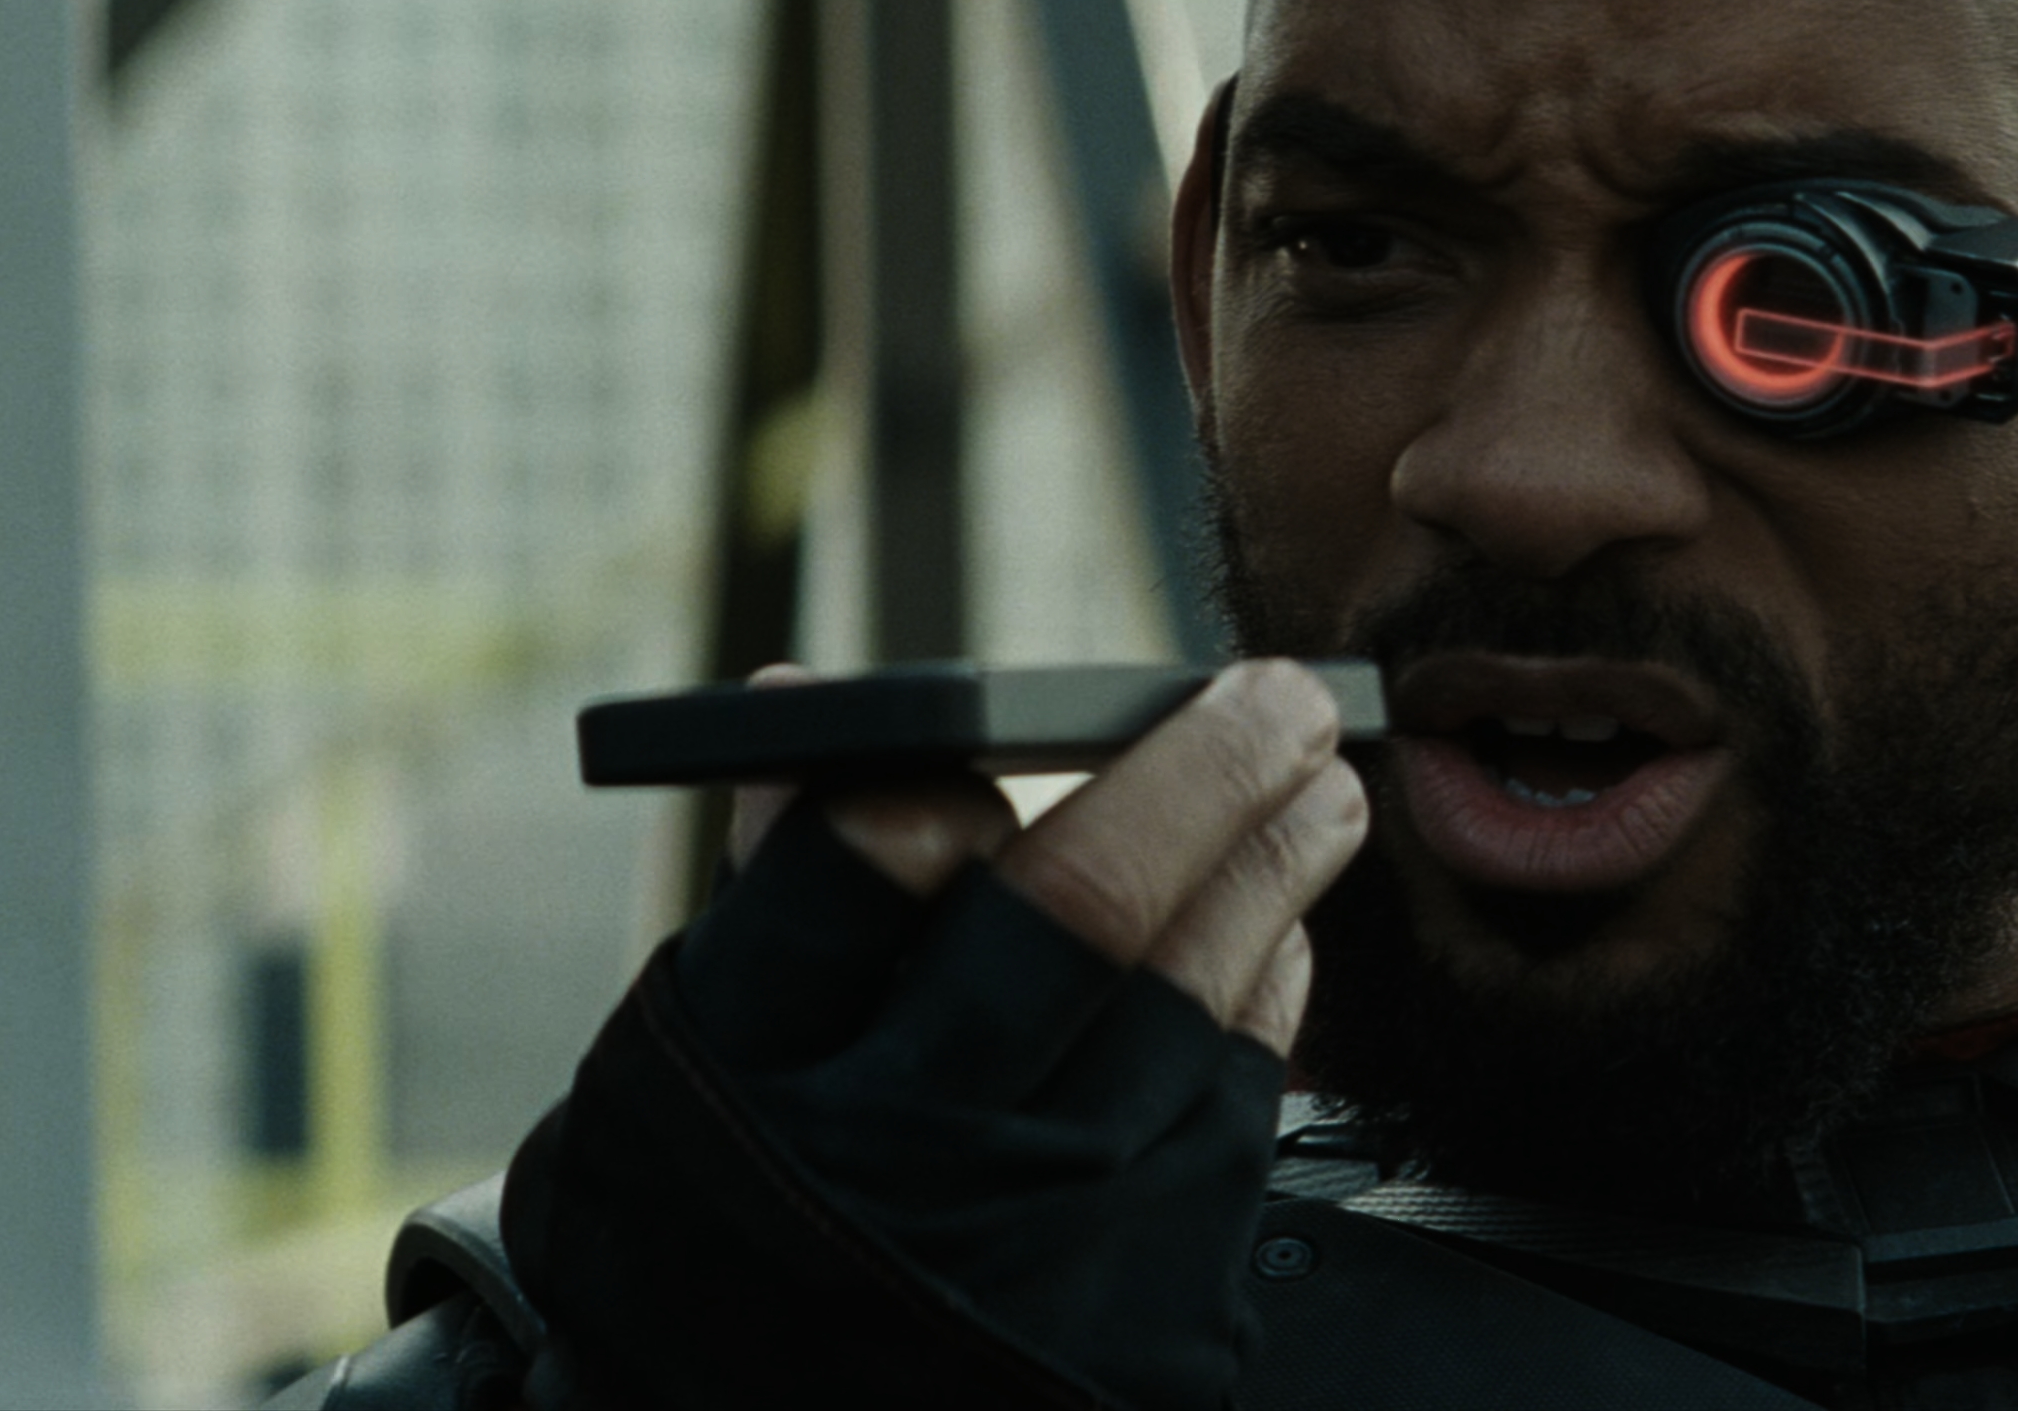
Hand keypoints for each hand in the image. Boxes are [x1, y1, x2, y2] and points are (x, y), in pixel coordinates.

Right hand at [507, 658, 1375, 1410]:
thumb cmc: (746, 1225)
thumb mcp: (700, 1070)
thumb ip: (777, 890)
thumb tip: (813, 707)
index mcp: (747, 1081)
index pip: (868, 857)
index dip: (954, 777)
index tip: (1023, 732)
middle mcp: (902, 1167)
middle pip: (1083, 908)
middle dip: (1204, 771)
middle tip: (1279, 695)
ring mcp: (1043, 1247)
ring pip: (1196, 998)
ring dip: (1278, 866)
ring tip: (1317, 788)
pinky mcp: (1154, 1324)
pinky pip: (1240, 1108)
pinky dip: (1265, 996)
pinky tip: (1275, 934)